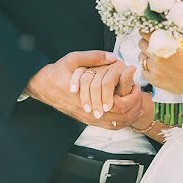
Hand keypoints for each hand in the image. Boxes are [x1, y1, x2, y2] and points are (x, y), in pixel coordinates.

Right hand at [25, 51, 142, 128]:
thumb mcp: (74, 58)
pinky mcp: (86, 120)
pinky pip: (107, 126)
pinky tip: (128, 111)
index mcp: (87, 97)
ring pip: (115, 124)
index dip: (132, 97)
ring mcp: (87, 117)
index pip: (118, 105)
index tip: (136, 86)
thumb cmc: (58, 72)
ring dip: (130, 116)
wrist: (42, 86)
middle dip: (135, 107)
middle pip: (120, 118)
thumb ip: (94, 56)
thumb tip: (114, 58)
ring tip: (138, 103)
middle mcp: (89, 111)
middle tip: (140, 94)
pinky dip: (121, 121)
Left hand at [138, 33, 182, 95]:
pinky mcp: (155, 80)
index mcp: (166, 43)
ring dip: (146, 55)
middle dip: (146, 42)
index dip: (146, 30)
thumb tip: (172, 20)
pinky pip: (143, 71)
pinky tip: (156, 67)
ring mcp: (155, 69)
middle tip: (154, 43)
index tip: (149, 31)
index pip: (145, 32)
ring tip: (156, 56)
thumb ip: (179, 30)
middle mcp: (158, 55)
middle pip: (141, 44)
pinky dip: (147, 68)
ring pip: (141, 57)